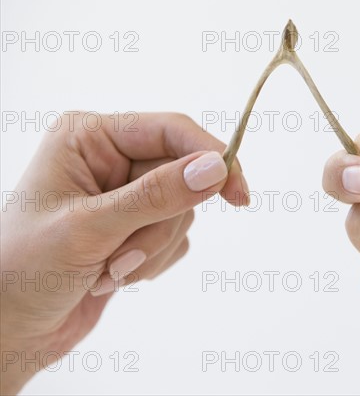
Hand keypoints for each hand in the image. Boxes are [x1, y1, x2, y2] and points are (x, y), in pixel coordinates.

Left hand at [0, 112, 248, 393]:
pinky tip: (113, 276)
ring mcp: (127, 195)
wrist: (10, 329)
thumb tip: (214, 169)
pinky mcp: (138, 226)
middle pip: (181, 176)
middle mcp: (112, 160)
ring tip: (108, 271)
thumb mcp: (90, 228)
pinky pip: (177, 237)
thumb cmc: (23, 270)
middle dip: (158, 225)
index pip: (170, 131)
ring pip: (182, 212)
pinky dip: (153, 262)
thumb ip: (156, 196)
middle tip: (123, 258)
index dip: (210, 157)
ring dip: (151, 249)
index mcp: (91, 138)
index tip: (237, 193)